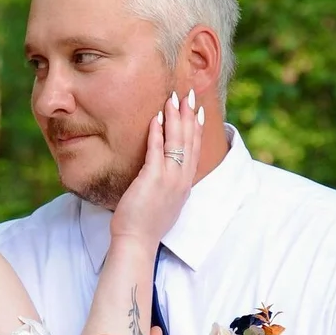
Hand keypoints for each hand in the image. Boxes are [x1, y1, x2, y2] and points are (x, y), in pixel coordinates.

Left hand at [109, 90, 203, 244]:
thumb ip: (168, 184)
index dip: (196, 128)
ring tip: (172, 98)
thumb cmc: (146, 224)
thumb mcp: (165, 201)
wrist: (138, 241)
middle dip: (189, 115)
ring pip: (176, 141)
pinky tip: (156, 118)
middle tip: (188, 94)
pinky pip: (156, 150)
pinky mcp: (153, 178)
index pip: (194, 150)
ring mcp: (169, 178)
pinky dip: (157, 132)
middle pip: (189, 140)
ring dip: (175, 117)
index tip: (197, 110)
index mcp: (185, 184)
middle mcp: (182, 179)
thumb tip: (164, 173)